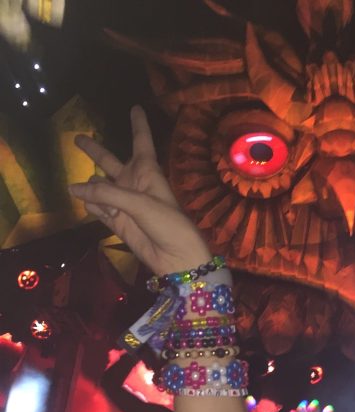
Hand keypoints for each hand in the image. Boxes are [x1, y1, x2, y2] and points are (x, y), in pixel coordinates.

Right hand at [69, 107, 211, 276]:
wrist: (175, 258)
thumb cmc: (168, 223)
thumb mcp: (139, 203)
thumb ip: (106, 194)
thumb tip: (75, 190)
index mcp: (147, 170)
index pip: (141, 140)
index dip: (138, 124)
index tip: (136, 107)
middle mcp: (133, 182)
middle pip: (108, 160)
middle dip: (93, 150)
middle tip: (77, 138)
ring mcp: (123, 202)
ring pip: (96, 187)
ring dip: (96, 193)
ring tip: (112, 210)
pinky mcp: (116, 221)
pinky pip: (96, 207)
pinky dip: (95, 209)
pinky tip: (107, 216)